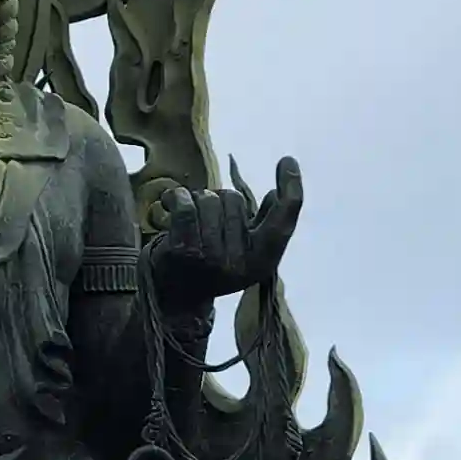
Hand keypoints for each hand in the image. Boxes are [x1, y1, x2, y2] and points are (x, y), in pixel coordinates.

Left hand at [149, 157, 303, 303]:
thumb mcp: (244, 252)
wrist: (173, 299)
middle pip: (235, 200)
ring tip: (189, 219)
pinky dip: (176, 197)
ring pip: (210, 199)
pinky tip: (170, 203)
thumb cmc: (210, 268)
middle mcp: (240, 263)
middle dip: (218, 200)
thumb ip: (262, 225)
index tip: (287, 160)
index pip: (282, 223)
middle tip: (205, 220)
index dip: (290, 190)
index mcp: (261, 262)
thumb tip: (276, 195)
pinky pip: (186, 206)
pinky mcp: (183, 251)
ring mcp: (212, 259)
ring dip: (196, 200)